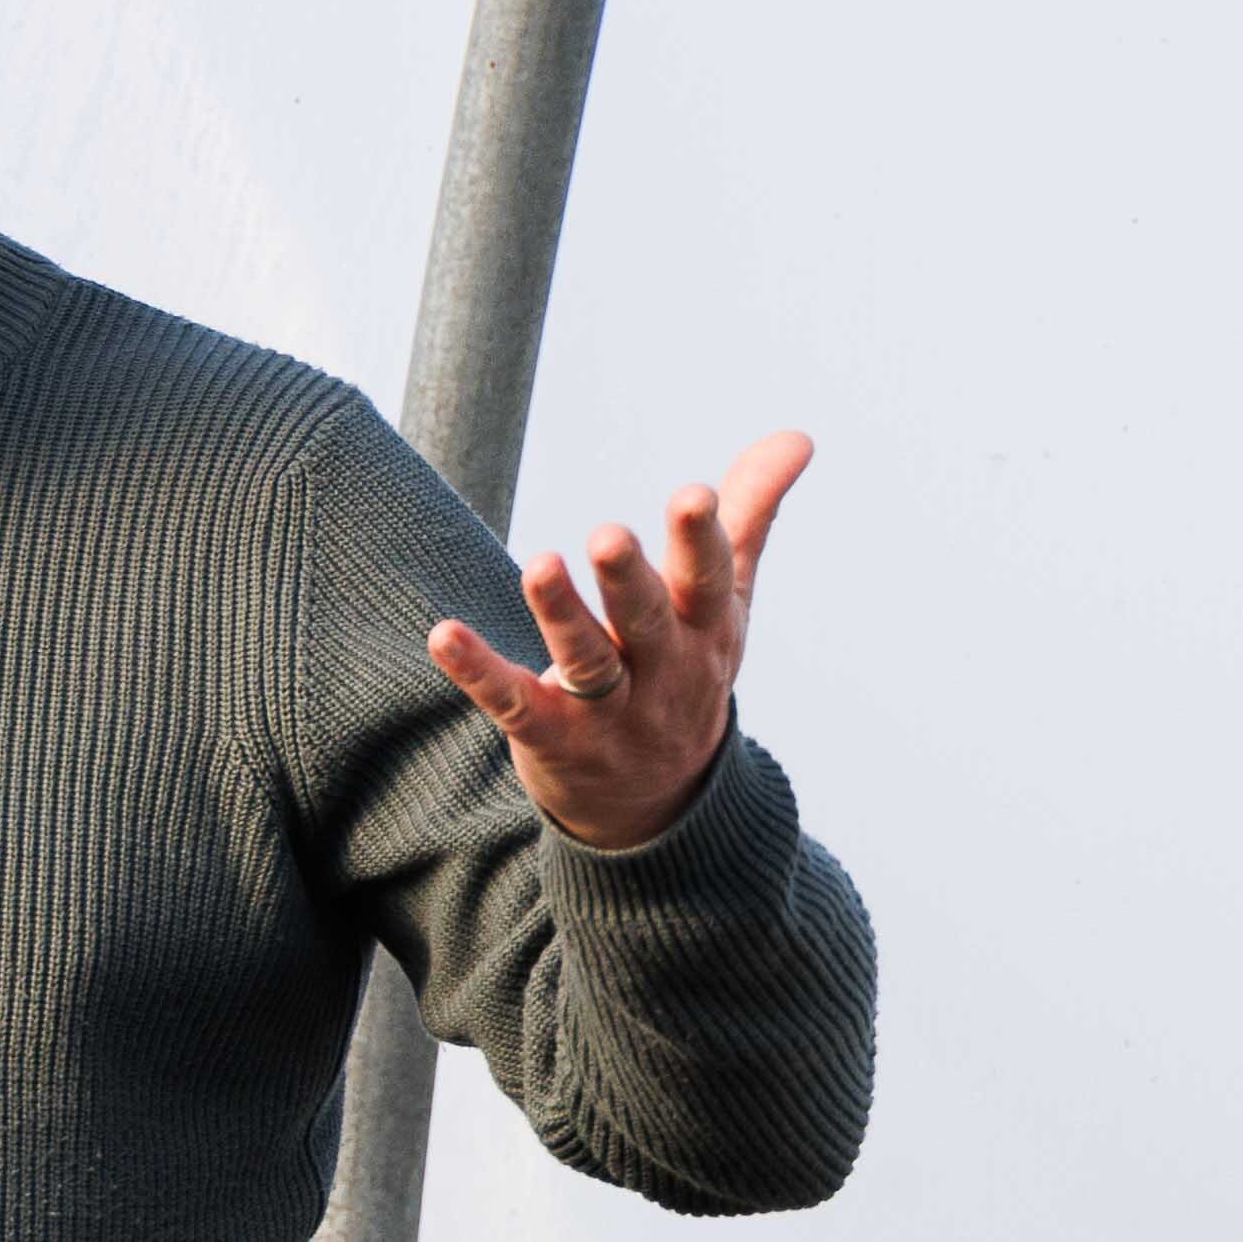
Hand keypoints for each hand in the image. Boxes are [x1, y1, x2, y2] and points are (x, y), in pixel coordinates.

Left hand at [424, 432, 813, 849]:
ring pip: (587, 664)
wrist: (658, 805)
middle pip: (647, 624)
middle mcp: (663, 674)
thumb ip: (751, 514)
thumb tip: (798, 436)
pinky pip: (514, 703)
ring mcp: (609, 713)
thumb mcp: (726, 601)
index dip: (702, 541)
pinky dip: (479, 671)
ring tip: (540, 566)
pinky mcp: (552, 736)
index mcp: (706, 633)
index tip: (694, 494)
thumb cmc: (688, 671)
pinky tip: (444, 635)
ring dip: (561, 615)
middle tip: (609, 535)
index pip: (708, 584)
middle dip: (629, 581)